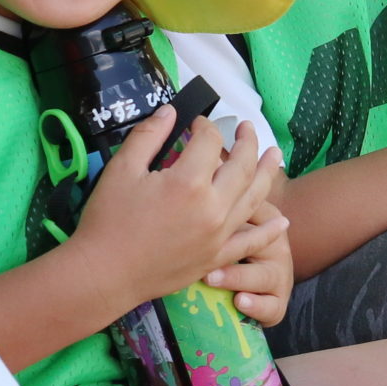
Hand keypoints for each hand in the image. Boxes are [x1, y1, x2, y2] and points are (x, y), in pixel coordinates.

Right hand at [71, 111, 277, 310]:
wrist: (104, 274)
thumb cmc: (107, 220)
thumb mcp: (121, 169)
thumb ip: (148, 135)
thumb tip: (170, 111)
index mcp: (188, 182)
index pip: (209, 141)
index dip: (204, 125)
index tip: (194, 123)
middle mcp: (213, 207)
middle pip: (241, 166)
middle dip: (246, 141)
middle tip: (246, 127)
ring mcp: (219, 235)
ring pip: (254, 198)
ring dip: (267, 173)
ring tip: (275, 155)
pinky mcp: (216, 257)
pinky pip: (251, 242)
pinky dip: (269, 231)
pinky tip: (282, 220)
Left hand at [204, 197, 292, 325]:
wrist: (266, 267)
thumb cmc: (239, 237)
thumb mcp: (233, 216)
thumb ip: (222, 201)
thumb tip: (195, 175)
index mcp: (269, 220)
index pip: (253, 211)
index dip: (229, 211)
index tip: (203, 212)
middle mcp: (277, 246)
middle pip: (259, 243)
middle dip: (229, 244)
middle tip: (201, 250)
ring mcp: (279, 275)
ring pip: (264, 277)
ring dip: (236, 277)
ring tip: (212, 278)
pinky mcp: (278, 302)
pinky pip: (273, 307)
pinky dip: (257, 306)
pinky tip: (239, 302)